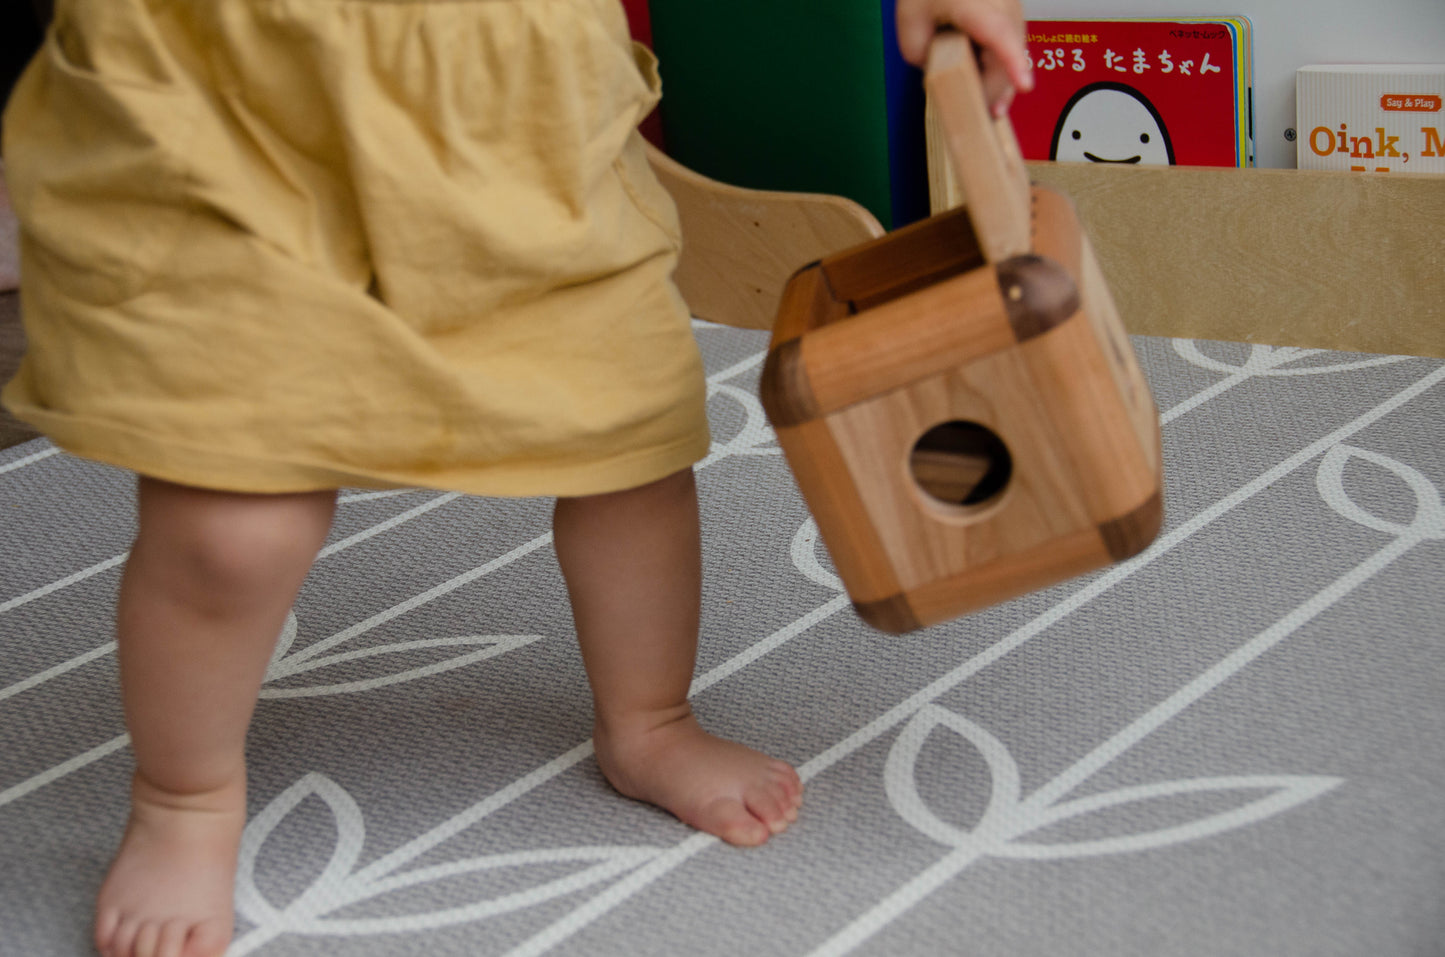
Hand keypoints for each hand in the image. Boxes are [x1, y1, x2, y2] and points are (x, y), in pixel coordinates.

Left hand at [895, 0, 1033, 114]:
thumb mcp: (911, 28)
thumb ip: (927, 58)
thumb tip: (947, 81)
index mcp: (973, 2)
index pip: (998, 31)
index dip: (1013, 61)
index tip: (1024, 85)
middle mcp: (1000, 0)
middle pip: (1009, 51)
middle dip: (997, 87)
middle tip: (982, 112)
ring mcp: (1010, 4)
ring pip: (1016, 50)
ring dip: (1002, 80)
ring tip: (991, 107)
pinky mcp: (1012, 12)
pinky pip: (1014, 44)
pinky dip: (1004, 66)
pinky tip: (992, 86)